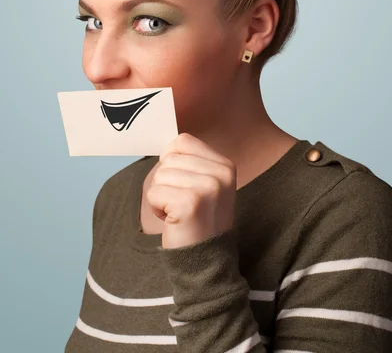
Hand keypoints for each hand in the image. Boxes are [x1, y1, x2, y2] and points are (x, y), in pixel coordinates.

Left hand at [146, 132, 236, 248]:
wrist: (206, 262)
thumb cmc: (198, 220)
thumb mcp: (205, 184)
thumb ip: (190, 161)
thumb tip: (166, 145)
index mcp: (225, 165)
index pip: (182, 141)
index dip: (172, 163)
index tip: (185, 186)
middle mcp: (221, 173)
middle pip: (169, 158)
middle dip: (166, 182)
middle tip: (182, 204)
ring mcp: (208, 187)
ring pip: (160, 175)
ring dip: (161, 196)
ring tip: (179, 212)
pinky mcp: (191, 203)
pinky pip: (154, 193)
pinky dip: (156, 208)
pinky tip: (174, 220)